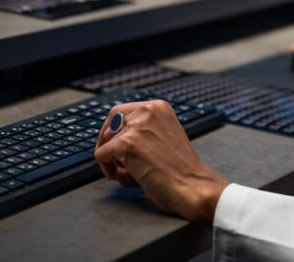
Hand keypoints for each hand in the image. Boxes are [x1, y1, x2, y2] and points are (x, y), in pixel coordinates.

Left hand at [94, 100, 228, 225]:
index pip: (123, 111)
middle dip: (109, 142)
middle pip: (111, 122)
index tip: (116, 145)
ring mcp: (136, 127)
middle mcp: (147, 111)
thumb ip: (143, 133)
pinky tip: (125, 178)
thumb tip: (112, 140)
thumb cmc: (182, 170)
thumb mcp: (164, 138)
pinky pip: (100, 155)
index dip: (116, 131)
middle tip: (116, 161)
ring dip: (111, 158)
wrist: (192, 187)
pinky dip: (107, 169)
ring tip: (128, 173)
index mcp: (159, 107)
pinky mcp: (126, 144)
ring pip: (104, 140)